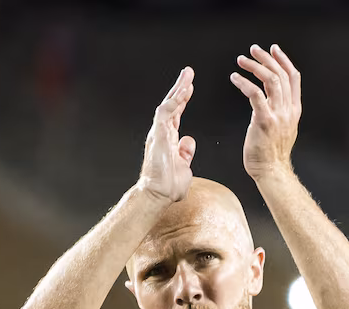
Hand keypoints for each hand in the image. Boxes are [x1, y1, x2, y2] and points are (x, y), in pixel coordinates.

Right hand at [137, 67, 196, 202]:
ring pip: (168, 104)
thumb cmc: (168, 186)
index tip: (190, 88)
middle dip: (180, 87)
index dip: (183, 100)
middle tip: (189, 72)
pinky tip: (183, 91)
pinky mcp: (157, 134)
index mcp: (168, 139)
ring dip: (178, 89)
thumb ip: (186, 153)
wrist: (158, 195)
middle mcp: (162, 133)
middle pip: (172, 105)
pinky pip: (165, 113)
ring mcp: (159, 133)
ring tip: (188, 75)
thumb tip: (188, 141)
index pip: (176, 114)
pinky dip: (174, 101)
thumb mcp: (184, 167)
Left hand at [231, 44, 301, 181]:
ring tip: (241, 60)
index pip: (293, 77)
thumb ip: (280, 112)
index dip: (284, 60)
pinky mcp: (264, 121)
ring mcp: (278, 115)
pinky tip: (235, 78)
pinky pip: (255, 94)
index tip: (273, 49)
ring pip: (270, 80)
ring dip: (255, 66)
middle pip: (280, 74)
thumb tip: (271, 102)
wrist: (271, 171)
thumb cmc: (271, 153)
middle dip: (266, 58)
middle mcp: (289, 109)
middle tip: (253, 50)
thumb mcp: (283, 128)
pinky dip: (244, 83)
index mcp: (294, 109)